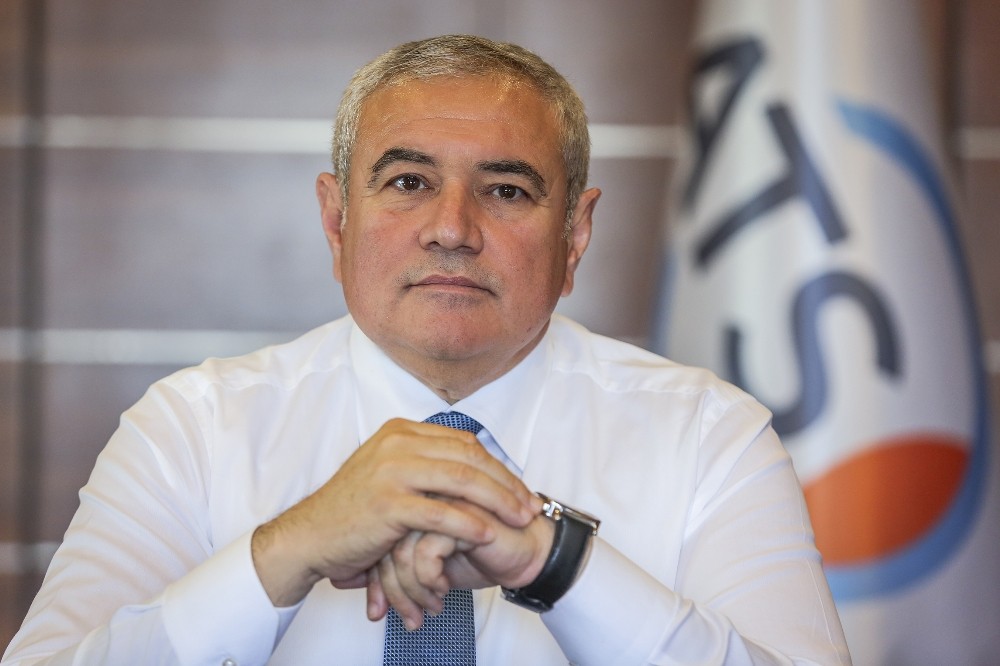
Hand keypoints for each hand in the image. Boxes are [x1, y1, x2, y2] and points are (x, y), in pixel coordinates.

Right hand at [251, 418, 538, 605]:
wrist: (310, 535)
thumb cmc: (354, 511)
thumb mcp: (389, 473)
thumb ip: (425, 464)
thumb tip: (472, 467)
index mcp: (401, 432)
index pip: (465, 443)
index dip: (499, 466)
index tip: (521, 489)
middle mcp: (397, 443)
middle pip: (470, 458)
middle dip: (507, 483)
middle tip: (530, 506)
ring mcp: (391, 471)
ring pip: (461, 480)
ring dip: (498, 501)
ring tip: (520, 520)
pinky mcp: (387, 503)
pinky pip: (440, 512)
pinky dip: (469, 524)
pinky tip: (488, 534)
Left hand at [369, 500, 553, 628]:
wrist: (527, 554)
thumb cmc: (482, 556)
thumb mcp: (430, 566)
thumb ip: (397, 565)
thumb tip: (359, 589)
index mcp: (415, 496)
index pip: (378, 535)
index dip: (376, 577)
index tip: (378, 609)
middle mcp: (426, 492)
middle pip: (385, 541)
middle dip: (390, 589)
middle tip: (406, 617)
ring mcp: (442, 500)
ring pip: (402, 549)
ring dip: (412, 590)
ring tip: (428, 608)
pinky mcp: (461, 513)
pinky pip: (425, 552)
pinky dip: (430, 580)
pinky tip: (443, 590)